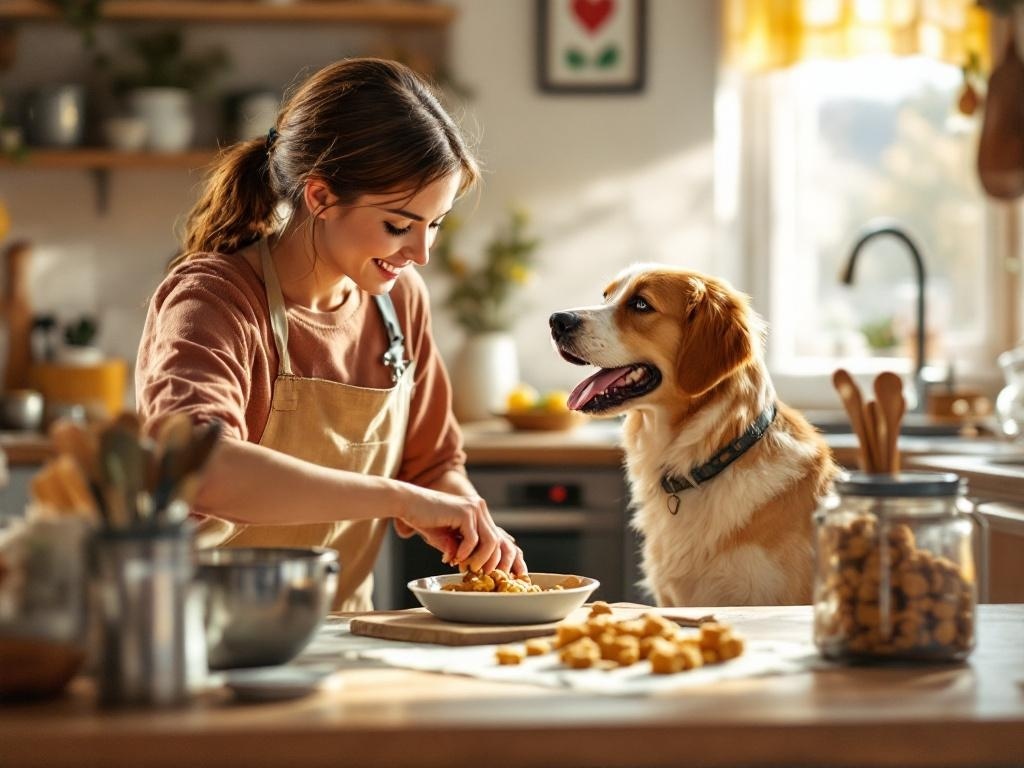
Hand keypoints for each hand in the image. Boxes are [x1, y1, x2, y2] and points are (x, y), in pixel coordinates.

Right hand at [394, 487, 525, 574]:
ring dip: (480, 560)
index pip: (500, 538)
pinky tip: (455, 557)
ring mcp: (474, 508)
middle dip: (493, 563)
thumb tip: (472, 568)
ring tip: (468, 568)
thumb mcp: (448, 539)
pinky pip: (473, 539)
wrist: (407, 503)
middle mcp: (480, 508)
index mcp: (479, 513)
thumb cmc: (425, 521)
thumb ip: (462, 550)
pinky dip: (465, 552)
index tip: (497, 575)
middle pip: (500, 542)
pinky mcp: (465, 512)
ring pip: (491, 542)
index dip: (504, 558)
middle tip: (480, 575)